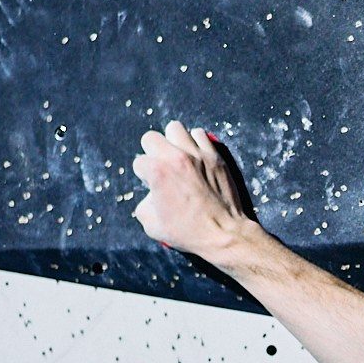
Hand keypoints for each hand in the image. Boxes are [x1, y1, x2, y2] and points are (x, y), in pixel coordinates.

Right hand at [130, 121, 261, 267]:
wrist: (224, 233)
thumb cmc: (189, 232)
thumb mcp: (152, 225)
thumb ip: (144, 203)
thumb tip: (151, 194)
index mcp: (158, 172)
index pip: (139, 162)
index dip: (144, 176)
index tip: (153, 185)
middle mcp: (176, 157)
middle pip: (152, 138)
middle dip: (152, 152)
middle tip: (161, 167)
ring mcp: (197, 154)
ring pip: (176, 129)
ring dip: (173, 142)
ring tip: (177, 157)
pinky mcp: (215, 156)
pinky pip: (200, 135)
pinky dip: (195, 143)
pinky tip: (195, 157)